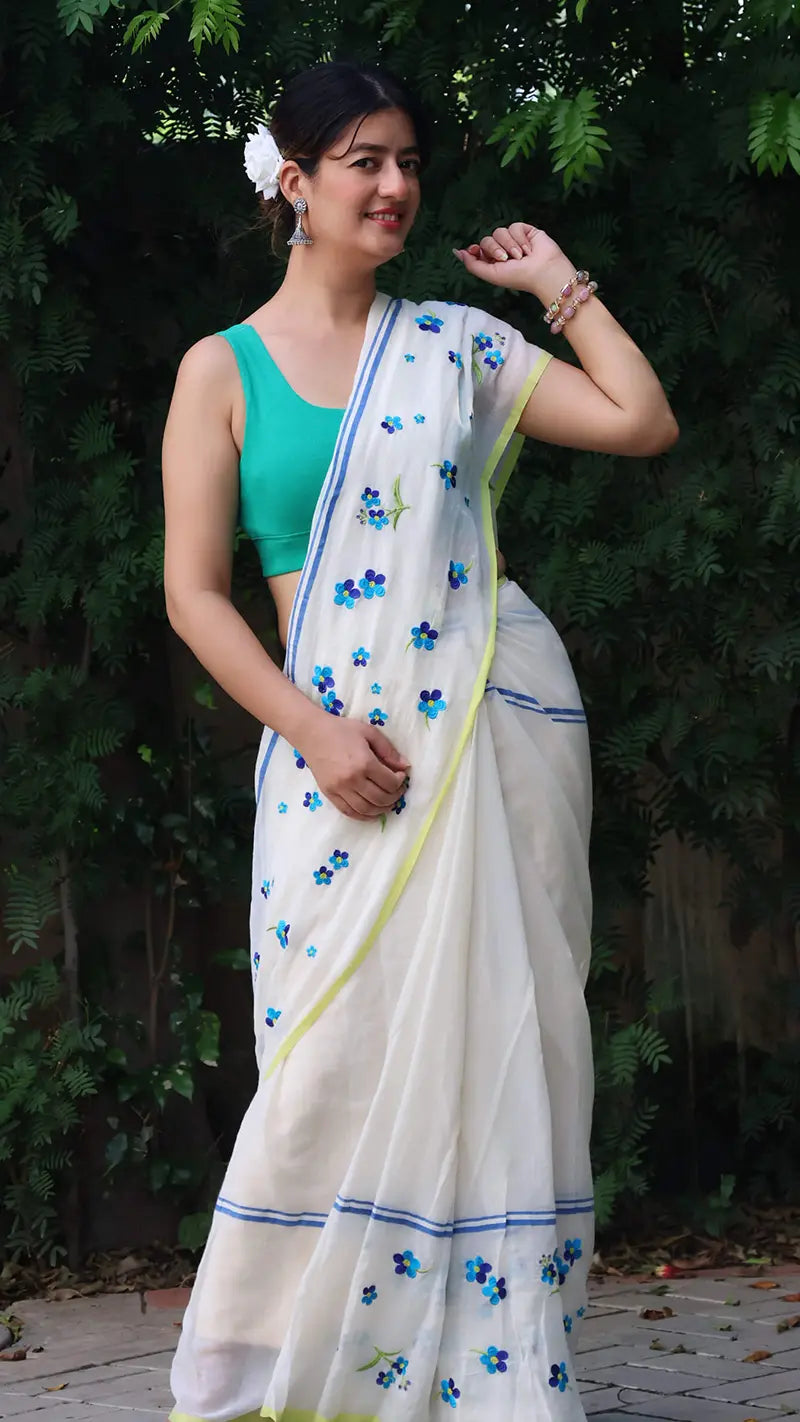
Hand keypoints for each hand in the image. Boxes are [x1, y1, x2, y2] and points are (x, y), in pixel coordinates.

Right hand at [298, 712, 409, 821]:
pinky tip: (372, 811)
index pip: (390, 783)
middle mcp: (352, 780)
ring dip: (381, 809)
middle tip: (397, 790)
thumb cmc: (342, 730)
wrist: (312, 733)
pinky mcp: (329, 794)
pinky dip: (363, 816)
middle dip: (394, 797)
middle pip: (381, 799)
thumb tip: (405, 766)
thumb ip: (389, 751)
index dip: (400, 782)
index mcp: (364, 763)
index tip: (401, 776)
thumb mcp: (369, 733)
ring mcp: (339, 789)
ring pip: (366, 809)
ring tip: (387, 802)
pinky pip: (349, 812)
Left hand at [453, 223, 570, 298]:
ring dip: (510, 245)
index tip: (475, 250)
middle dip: (494, 249)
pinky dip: (520, 238)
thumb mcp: (491, 275)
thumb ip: (472, 265)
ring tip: (520, 256)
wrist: (543, 271)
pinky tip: (528, 249)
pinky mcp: (525, 231)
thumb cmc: (518, 277)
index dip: (475, 249)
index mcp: (493, 262)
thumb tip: (457, 252)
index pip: (478, 249)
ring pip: (500, 231)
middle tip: (505, 259)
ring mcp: (514, 240)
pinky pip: (514, 227)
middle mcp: (502, 250)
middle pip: (487, 239)